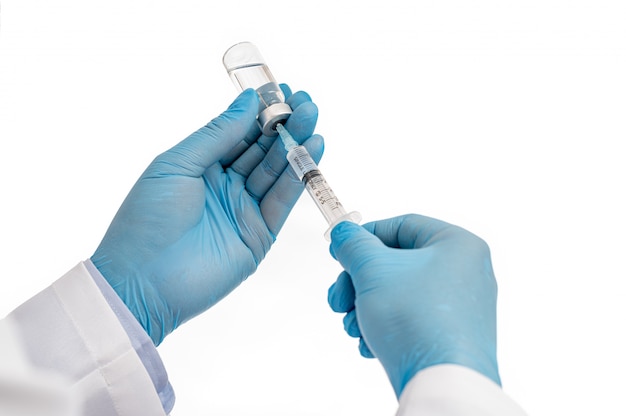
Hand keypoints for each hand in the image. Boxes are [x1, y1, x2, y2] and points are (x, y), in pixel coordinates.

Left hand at [92, 87, 321, 344]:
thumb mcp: (177, 164)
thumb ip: (217, 134)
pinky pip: (283, 199)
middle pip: (262, 149)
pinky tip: (312, 150)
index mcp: (201, 166)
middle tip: (306, 101)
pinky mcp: (260, 234)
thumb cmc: (147, 220)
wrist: (143, 282)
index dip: (260, 112)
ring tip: (313, 118)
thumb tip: (248, 102)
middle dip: (284, 124)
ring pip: (277, 171)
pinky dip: (299, 176)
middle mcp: (225, 185)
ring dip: (296, 144)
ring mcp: (244, 210)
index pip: (238, 132)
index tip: (282, 90)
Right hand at [327, 215, 500, 396]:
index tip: (342, 249)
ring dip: (366, 307)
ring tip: (353, 326)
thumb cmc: (419, 322)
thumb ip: (353, 245)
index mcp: (458, 245)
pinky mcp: (452, 335)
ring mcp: (461, 306)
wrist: (442, 382)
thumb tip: (344, 234)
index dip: (365, 236)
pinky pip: (411, 319)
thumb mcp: (373, 270)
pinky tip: (368, 343)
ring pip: (399, 294)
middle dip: (359, 282)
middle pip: (396, 264)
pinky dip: (384, 326)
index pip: (402, 226)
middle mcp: (466, 273)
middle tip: (339, 298)